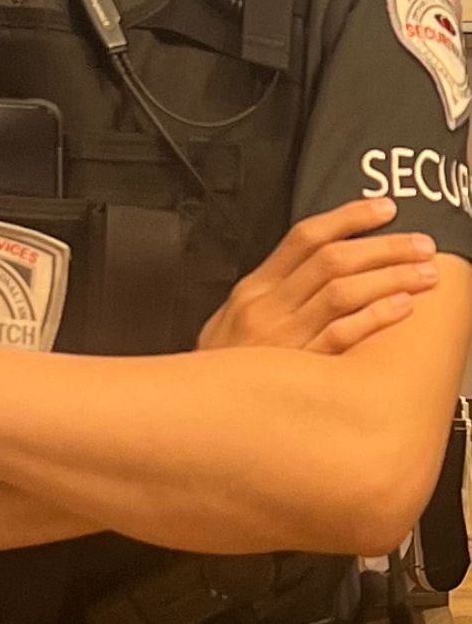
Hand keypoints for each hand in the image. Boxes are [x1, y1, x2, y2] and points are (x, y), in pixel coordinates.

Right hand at [197, 197, 437, 353]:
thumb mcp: (233, 319)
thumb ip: (271, 293)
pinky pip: (342, 336)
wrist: (199, 414)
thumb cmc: (223, 369)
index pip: (305, 237)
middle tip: (421, 243)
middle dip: (383, 247)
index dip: (349, 218)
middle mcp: (269, 306)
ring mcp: (284, 337)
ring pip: (342, 292)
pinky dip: (374, 317)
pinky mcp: (299, 371)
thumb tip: (316, 267)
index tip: (384, 209)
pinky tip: (402, 308)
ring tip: (425, 273)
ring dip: (390, 278)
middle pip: (332, 260)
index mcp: (255, 288)